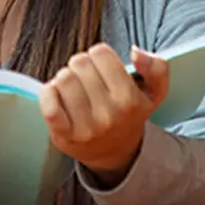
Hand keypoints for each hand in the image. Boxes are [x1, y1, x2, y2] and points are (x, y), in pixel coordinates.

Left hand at [39, 44, 168, 185]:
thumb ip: (156, 67)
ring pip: (63, 79)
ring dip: (64, 80)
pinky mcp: (64, 135)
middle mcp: (109, 114)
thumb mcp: (153, 93)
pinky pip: (49, 106)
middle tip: (86, 80)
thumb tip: (136, 52)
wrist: (115, 152)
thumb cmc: (128, 115)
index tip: (101, 68)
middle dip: (80, 67)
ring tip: (73, 90)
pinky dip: (48, 94)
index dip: (99, 56)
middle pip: (79, 62)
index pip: (100, 53)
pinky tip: (56, 96)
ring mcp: (86, 127)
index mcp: (130, 99)